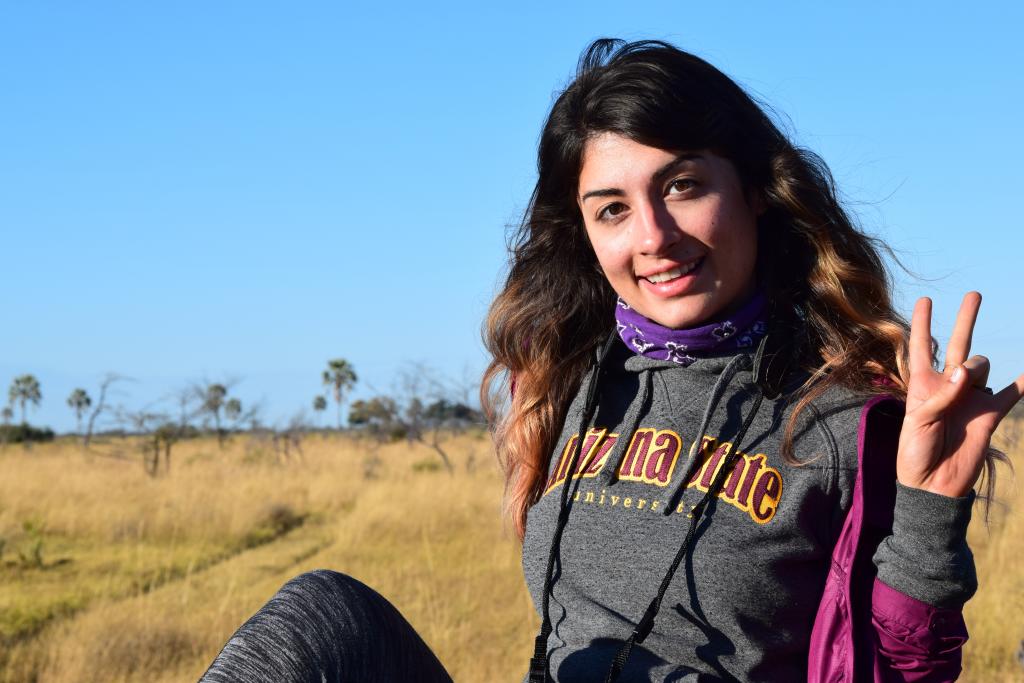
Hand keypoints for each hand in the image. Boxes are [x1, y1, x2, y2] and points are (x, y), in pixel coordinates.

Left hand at [897, 292, 1023, 496]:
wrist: (934, 484)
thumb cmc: (915, 452)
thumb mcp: (917, 422)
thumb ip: (941, 396)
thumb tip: (964, 372)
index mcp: (922, 385)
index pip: (922, 347)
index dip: (923, 324)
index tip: (926, 300)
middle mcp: (948, 385)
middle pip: (959, 344)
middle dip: (966, 319)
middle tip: (974, 294)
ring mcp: (971, 397)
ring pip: (981, 365)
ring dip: (975, 368)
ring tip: (965, 388)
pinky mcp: (991, 413)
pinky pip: (1012, 392)